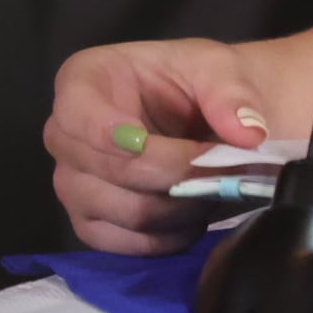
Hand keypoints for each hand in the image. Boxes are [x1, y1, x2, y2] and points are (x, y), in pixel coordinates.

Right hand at [46, 38, 277, 255]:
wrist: (201, 114)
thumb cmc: (196, 82)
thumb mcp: (219, 68)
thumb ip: (231, 95)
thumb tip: (248, 134)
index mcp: (84, 79)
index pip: (76, 110)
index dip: (104, 129)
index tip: (143, 140)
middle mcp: (64, 134)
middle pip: (113, 168)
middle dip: (177, 170)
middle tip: (224, 164)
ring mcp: (72, 184)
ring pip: (127, 211)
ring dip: (181, 206)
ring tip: (213, 184)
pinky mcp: (90, 224)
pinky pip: (126, 244)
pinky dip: (170, 236)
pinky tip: (195, 214)